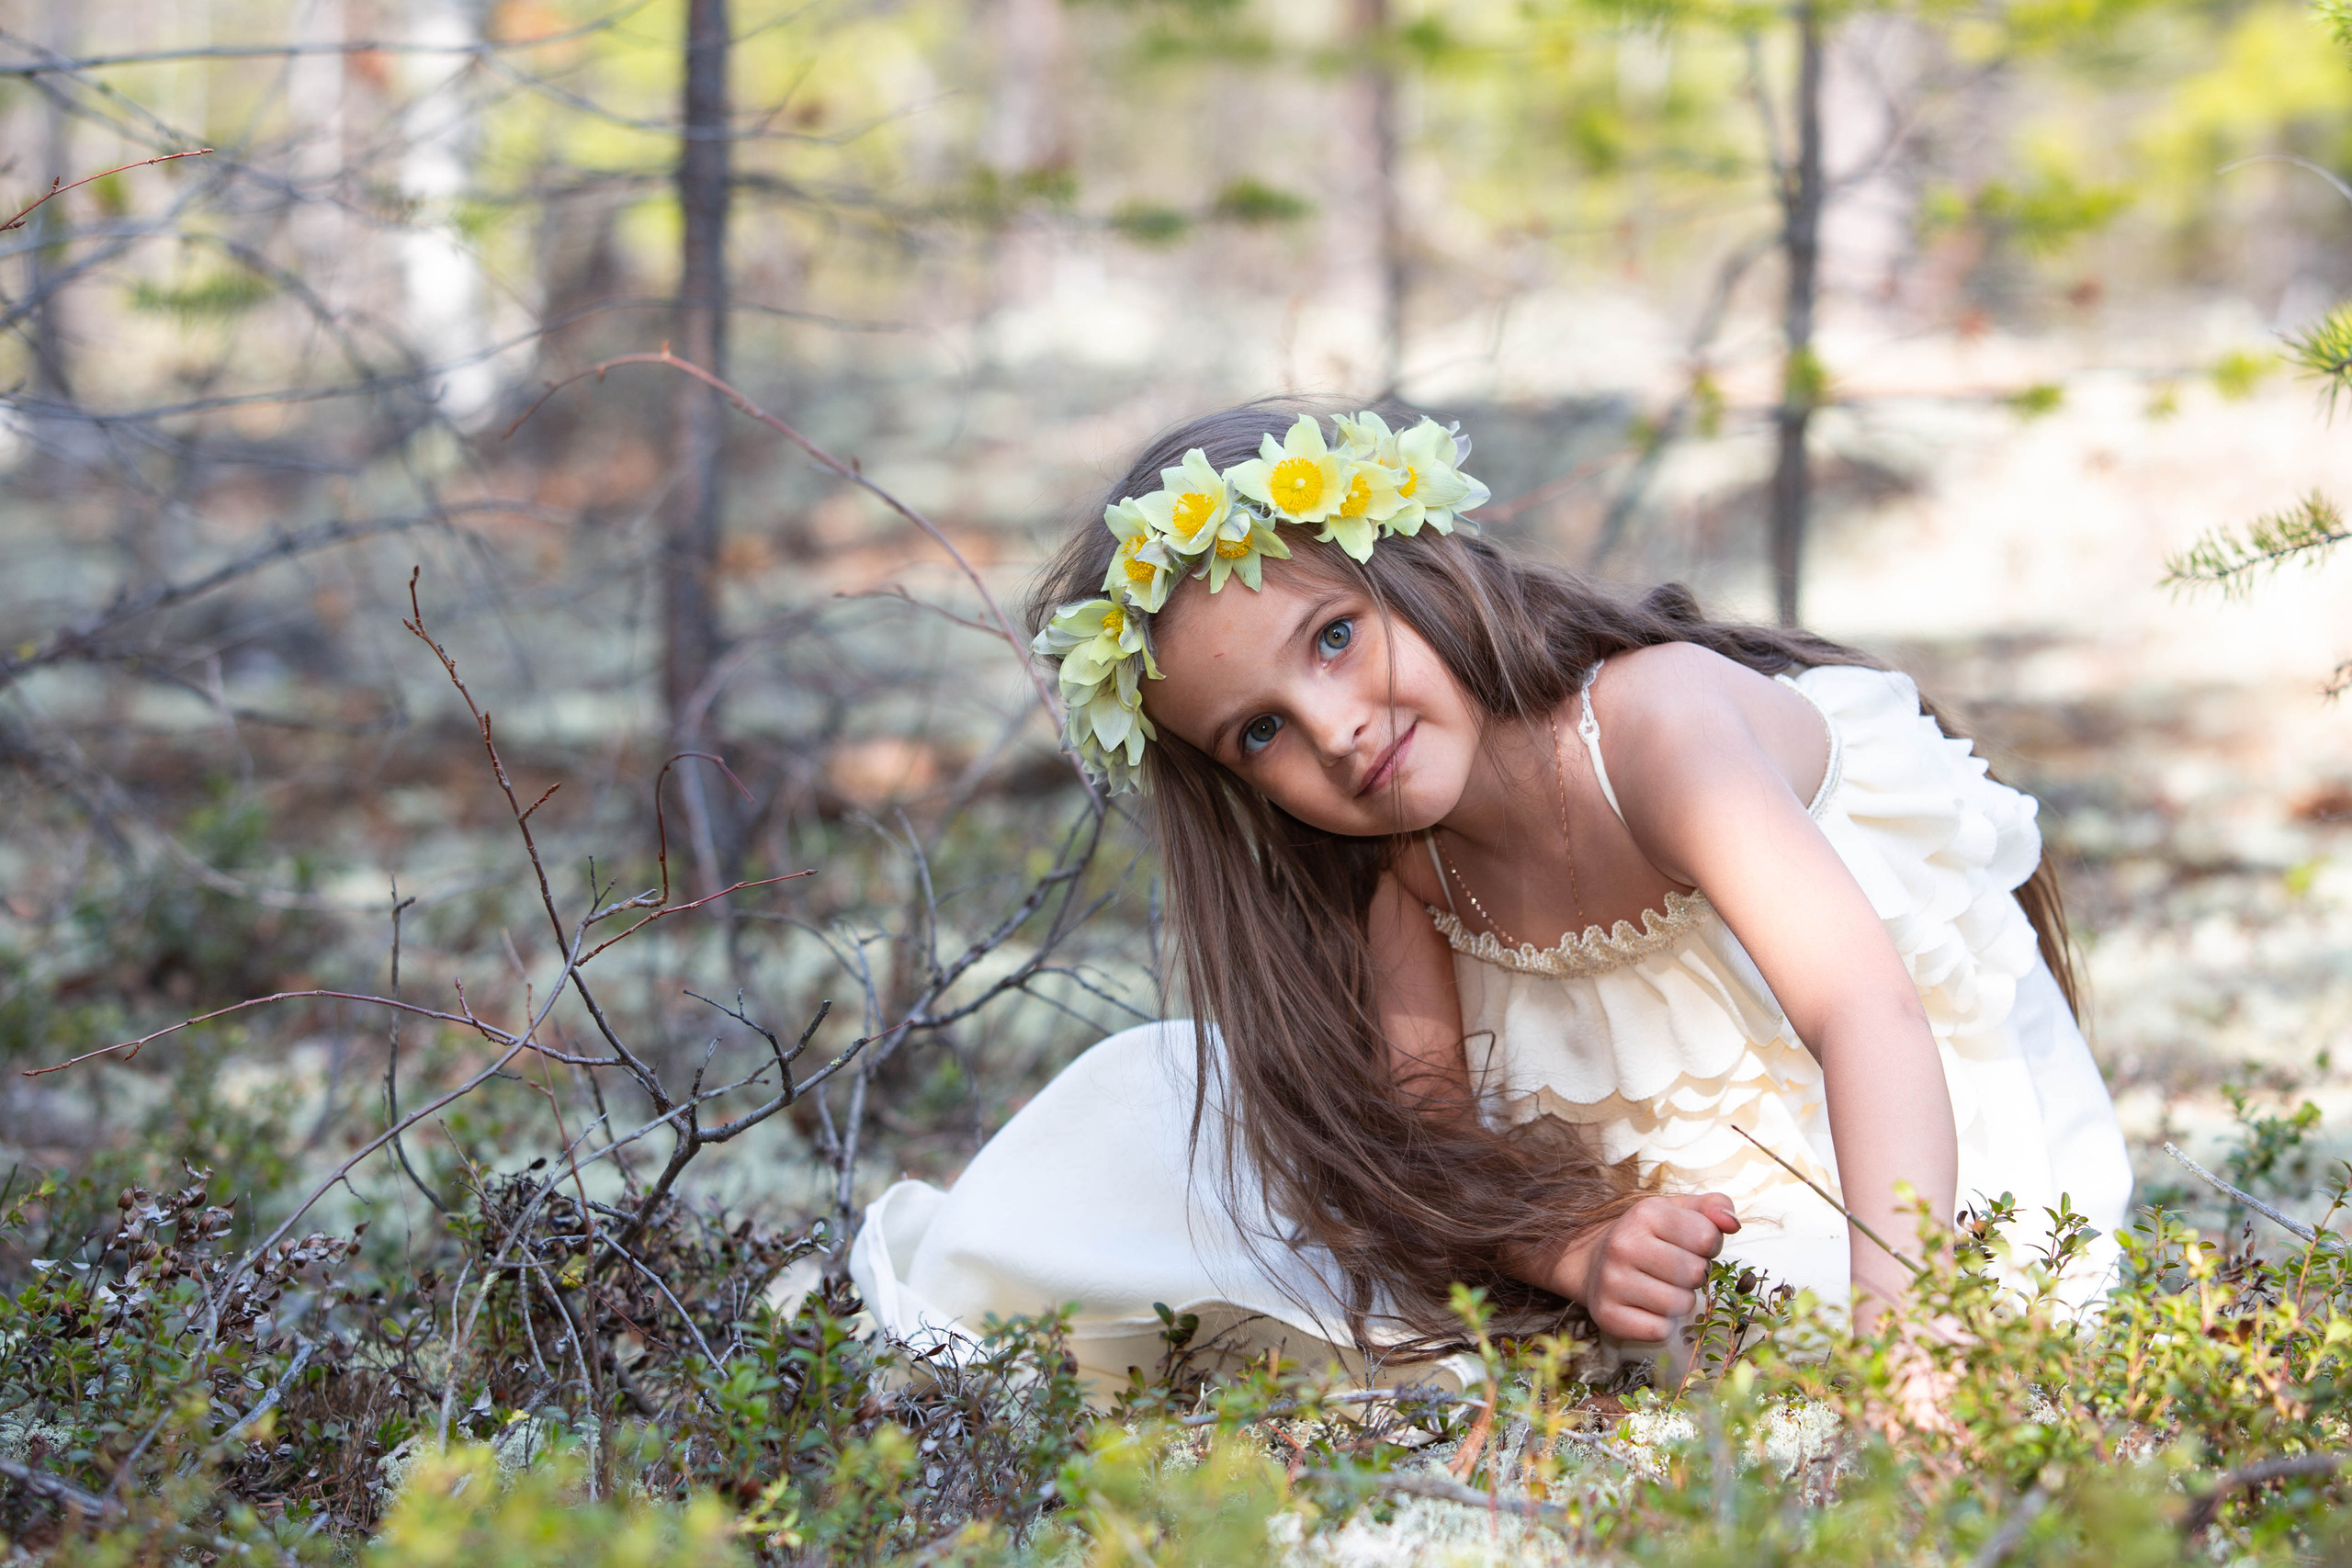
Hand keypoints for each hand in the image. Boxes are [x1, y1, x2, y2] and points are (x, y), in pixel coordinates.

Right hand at [1551, 1193, 1739, 1341]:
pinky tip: (1648, 1307)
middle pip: (1696, 1274)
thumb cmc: (1648, 1236)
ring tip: (1662, 1287)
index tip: (1691, 1245)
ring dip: (1680, 1301)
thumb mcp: (1678, 1210)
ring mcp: (1612, 1281)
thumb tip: (1732, 1223)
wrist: (1592, 1261)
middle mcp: (1623, 1245)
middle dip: (1695, 1274)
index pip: (1707, 1237)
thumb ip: (1713, 1207)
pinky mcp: (1607, 1314)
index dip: (1708, 1245)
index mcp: (1645, 1213)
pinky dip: (1662, 1324)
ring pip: (1680, 1305)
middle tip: (1676, 1269)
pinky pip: (1660, 1330)